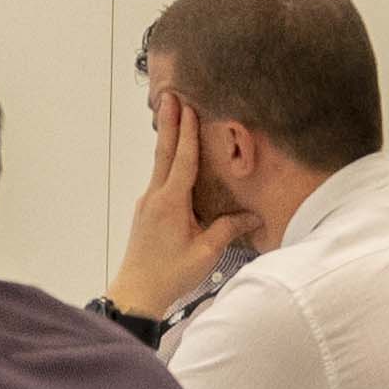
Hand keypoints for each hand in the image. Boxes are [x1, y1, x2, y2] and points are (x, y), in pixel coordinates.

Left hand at [106, 104, 261, 322]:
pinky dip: (168, 160)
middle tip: (170, 94)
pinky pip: (160, 179)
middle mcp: (155, 198)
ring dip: (168, 139)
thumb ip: (228, 228)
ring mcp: (148, 204)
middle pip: (164, 153)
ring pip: (161, 165)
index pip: (181, 159)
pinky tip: (173, 154)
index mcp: (169, 202)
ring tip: (171, 114)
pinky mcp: (148, 212)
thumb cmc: (169, 275)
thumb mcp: (205, 252)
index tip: (186, 105)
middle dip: (170, 122)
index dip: (186, 131)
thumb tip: (253, 215)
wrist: (135, 294)